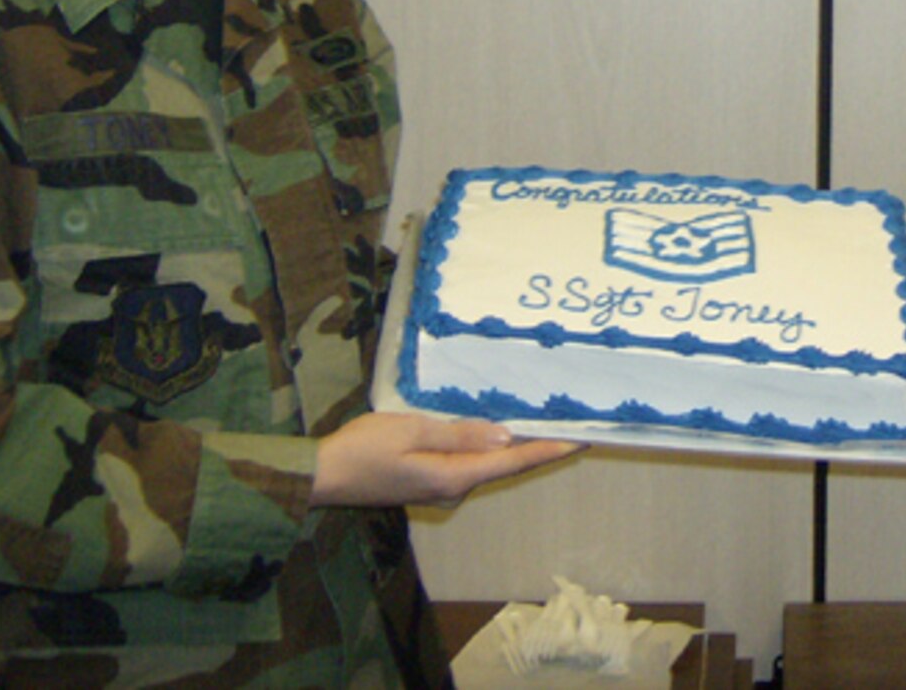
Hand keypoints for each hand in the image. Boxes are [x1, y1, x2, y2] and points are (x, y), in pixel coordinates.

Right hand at [313, 411, 580, 508]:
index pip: (513, 461)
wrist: (321, 475)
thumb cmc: (363, 448)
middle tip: (573, 420)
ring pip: (488, 462)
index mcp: (453, 477)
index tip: (583, 438)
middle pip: (506, 463)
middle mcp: (454, 487)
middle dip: (540, 444)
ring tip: (547, 418)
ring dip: (516, 444)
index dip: (550, 449)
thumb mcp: (412, 430)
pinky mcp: (430, 480)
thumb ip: (459, 434)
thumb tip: (505, 437)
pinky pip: (469, 462)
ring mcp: (441, 487)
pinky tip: (499, 429)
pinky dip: (490, 446)